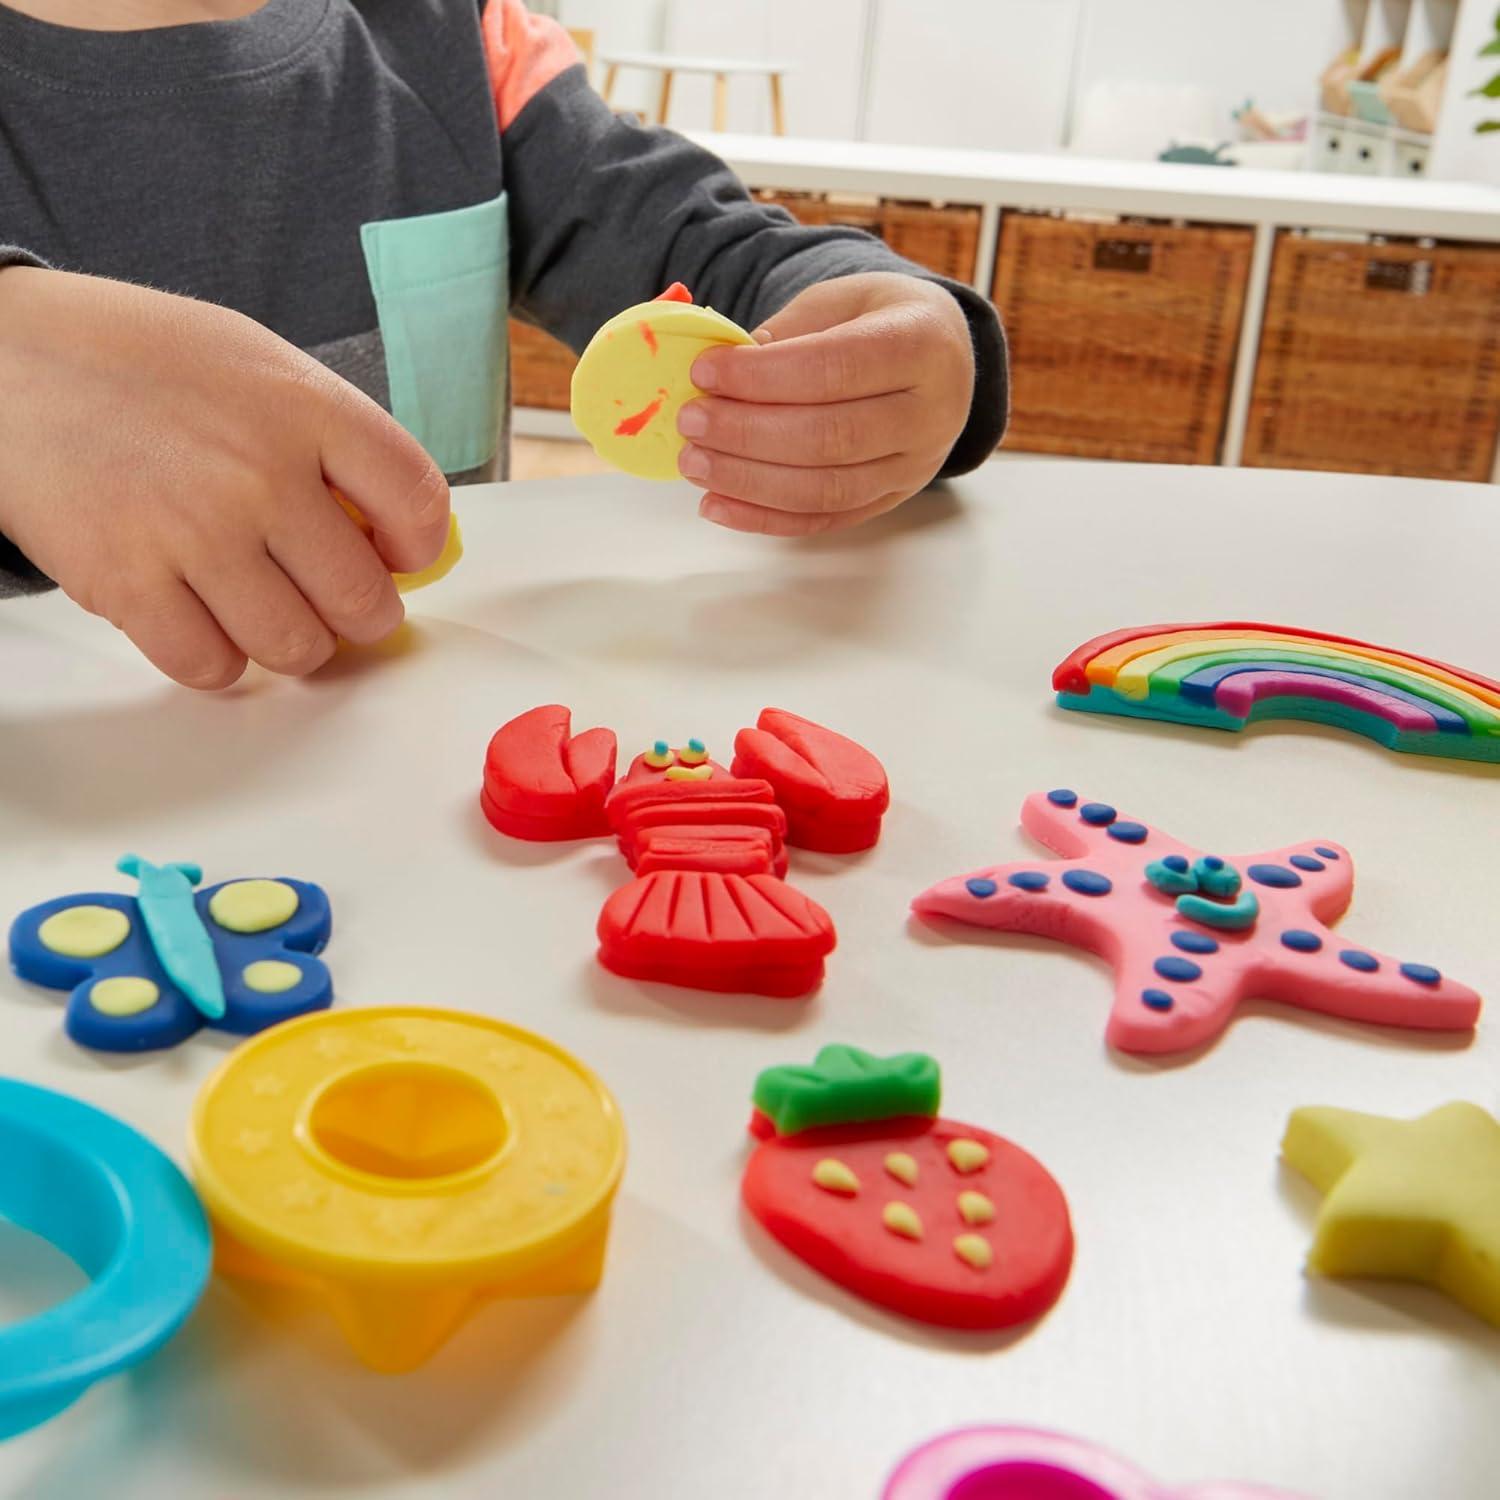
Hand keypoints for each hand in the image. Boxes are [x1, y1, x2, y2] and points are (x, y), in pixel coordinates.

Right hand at [0, 267, 448, 688]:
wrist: (5, 357)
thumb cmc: (138, 360)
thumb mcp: (259, 364)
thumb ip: (332, 441)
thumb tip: (391, 533)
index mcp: (305, 408)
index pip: (418, 503)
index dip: (419, 547)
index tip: (399, 556)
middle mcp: (259, 473)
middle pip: (363, 599)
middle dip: (361, 614)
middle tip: (336, 601)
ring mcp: (193, 533)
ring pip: (296, 648)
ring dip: (292, 642)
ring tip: (266, 606)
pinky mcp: (127, 583)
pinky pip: (212, 666)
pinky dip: (217, 657)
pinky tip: (204, 616)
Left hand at [676, 272, 974, 535]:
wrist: (942, 357)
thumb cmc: (879, 320)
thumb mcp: (840, 301)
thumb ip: (787, 334)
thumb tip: (719, 377)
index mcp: (919, 344)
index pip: (834, 369)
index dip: (762, 376)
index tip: (705, 373)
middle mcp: (928, 413)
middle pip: (830, 436)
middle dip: (748, 432)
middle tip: (691, 421)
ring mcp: (913, 466)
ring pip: (826, 489)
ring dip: (749, 481)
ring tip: (695, 462)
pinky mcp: (890, 499)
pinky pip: (824, 519)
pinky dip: (764, 519)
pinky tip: (716, 505)